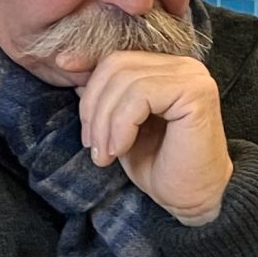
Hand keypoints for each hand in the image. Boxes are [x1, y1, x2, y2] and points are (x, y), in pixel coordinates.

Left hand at [77, 52, 232, 225]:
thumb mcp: (121, 126)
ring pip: (124, 80)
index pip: (118, 57)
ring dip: (104, 122)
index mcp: (167, 69)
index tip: (62, 68)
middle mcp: (183, 65)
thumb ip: (107, 96)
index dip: (87, 61)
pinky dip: (121, 125)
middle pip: (116, 64)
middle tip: (92, 145)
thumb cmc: (160, 166)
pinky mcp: (195, 92)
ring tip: (104, 155)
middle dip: (93, 106)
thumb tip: (72, 67)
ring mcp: (192, 77)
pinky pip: (140, 96)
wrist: (192, 199)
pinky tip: (120, 150)